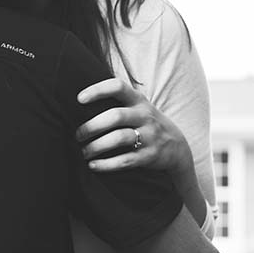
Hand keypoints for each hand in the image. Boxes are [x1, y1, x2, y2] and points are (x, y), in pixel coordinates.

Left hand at [75, 78, 192, 174]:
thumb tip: (77, 102)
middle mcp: (144, 115)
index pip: (117, 87)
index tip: (79, 99)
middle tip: (78, 135)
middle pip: (115, 116)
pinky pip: (126, 160)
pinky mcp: (149, 156)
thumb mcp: (136, 106)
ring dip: (97, 146)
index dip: (98, 90)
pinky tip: (94, 165)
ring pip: (119, 138)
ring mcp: (149, 136)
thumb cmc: (144, 122)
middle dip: (92, 126)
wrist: (176, 145)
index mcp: (137, 100)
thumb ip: (115, 102)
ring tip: (84, 152)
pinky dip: (107, 164)